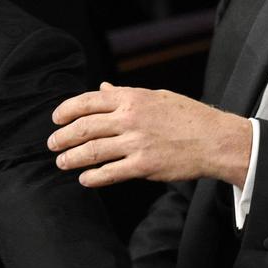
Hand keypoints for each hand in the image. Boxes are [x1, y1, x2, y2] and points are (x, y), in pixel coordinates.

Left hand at [48, 82, 252, 187]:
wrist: (214, 139)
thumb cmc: (187, 116)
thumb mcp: (156, 96)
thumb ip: (125, 94)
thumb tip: (103, 87)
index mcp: (132, 98)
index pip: (88, 101)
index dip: (67, 110)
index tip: (56, 119)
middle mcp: (130, 118)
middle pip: (85, 127)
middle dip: (63, 137)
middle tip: (52, 144)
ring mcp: (136, 142)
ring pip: (93, 151)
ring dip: (72, 158)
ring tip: (62, 162)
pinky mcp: (144, 165)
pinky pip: (111, 173)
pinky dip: (94, 177)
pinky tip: (85, 179)